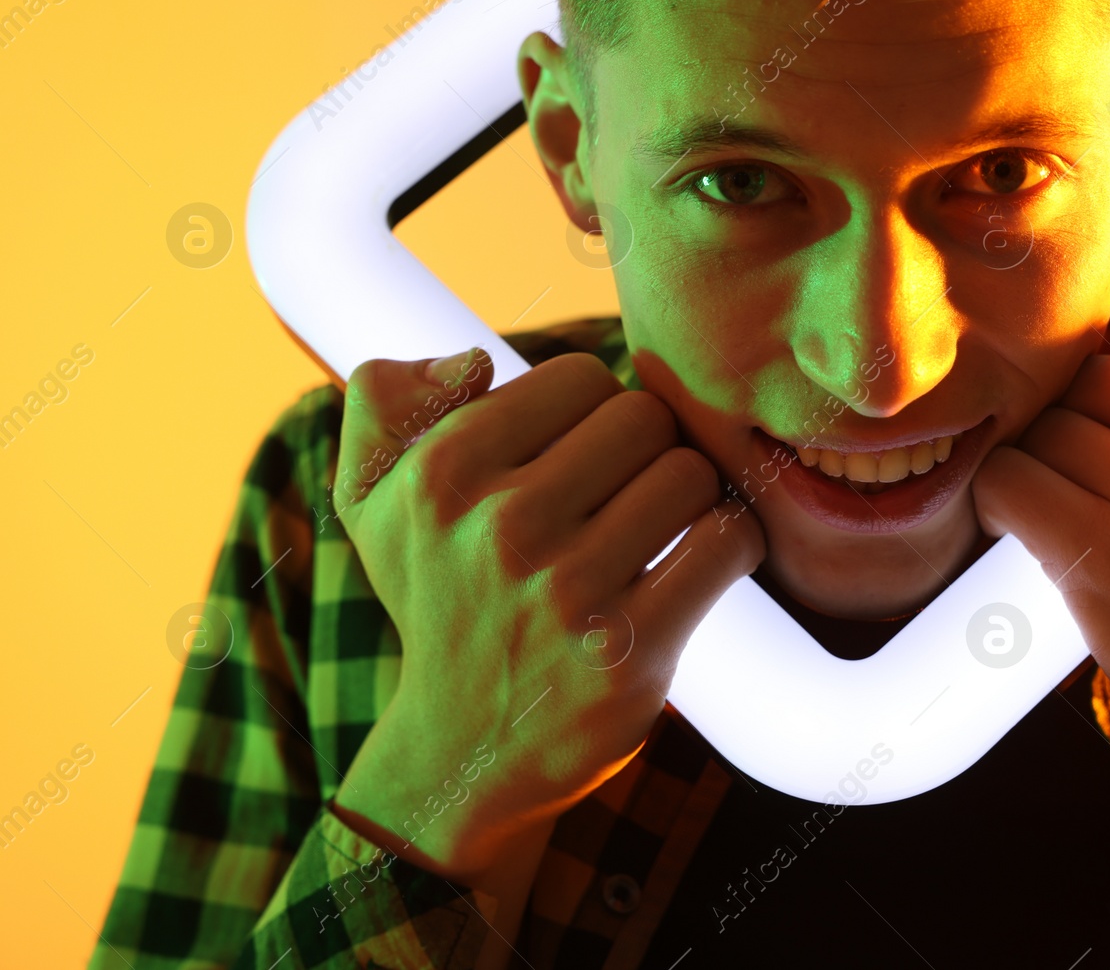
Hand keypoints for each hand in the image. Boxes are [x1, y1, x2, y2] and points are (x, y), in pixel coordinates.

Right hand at [327, 348, 763, 885]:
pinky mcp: (631, 651)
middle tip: (626, 498)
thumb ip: (386, 403)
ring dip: (690, 500)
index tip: (580, 460)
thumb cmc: (438, 604)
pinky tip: (699, 564)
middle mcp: (500, 529)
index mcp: (441, 474)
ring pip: (690, 474)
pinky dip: (731, 545)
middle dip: (646, 452)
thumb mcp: (374, 503)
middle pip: (643, 418)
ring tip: (658, 534)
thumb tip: (470, 361)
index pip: (580, 378)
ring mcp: (568, 594)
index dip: (593, 413)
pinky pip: (725, 544)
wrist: (463, 753)